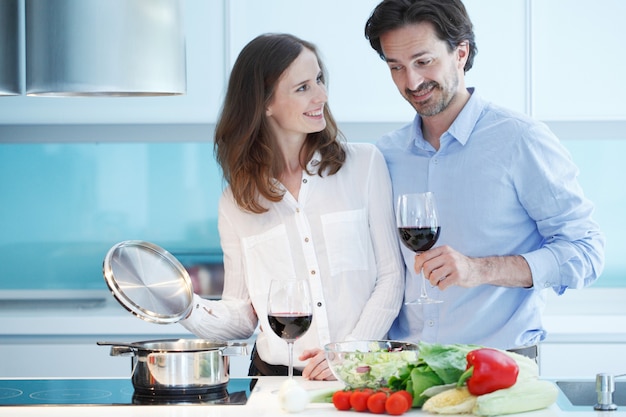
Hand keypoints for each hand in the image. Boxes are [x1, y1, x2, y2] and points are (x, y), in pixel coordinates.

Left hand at [299, 348, 335, 380]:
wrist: (337, 358)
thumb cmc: (325, 356)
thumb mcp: (316, 352)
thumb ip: (308, 353)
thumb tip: (300, 358)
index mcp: (323, 352)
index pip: (314, 361)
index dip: (308, 369)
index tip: (304, 374)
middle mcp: (330, 358)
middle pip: (318, 368)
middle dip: (311, 374)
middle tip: (307, 377)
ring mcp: (334, 365)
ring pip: (323, 373)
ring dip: (316, 377)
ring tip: (313, 378)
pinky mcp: (337, 371)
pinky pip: (328, 377)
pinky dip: (322, 379)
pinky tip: (320, 378)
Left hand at [414, 246, 532, 288]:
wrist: (477, 269)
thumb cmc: (459, 263)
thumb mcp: (446, 255)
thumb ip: (432, 256)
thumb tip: (416, 258)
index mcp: (443, 249)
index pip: (423, 256)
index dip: (417, 265)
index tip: (417, 271)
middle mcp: (448, 256)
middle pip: (426, 267)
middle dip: (426, 275)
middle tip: (430, 277)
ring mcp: (454, 266)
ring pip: (433, 277)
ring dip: (432, 282)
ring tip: (437, 282)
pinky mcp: (458, 277)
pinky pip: (442, 285)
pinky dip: (441, 287)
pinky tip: (445, 284)